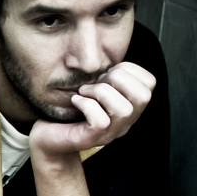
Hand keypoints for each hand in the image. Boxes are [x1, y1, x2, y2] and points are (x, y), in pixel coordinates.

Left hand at [29, 62, 155, 162]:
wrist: (47, 136)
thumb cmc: (69, 108)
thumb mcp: (93, 86)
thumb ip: (108, 74)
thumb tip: (112, 56)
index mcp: (130, 106)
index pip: (150, 83)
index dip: (129, 69)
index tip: (107, 73)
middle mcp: (125, 122)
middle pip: (143, 96)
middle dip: (118, 79)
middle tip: (97, 81)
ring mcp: (110, 133)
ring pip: (123, 109)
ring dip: (101, 92)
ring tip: (84, 91)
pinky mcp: (92, 139)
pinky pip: (100, 120)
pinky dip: (86, 105)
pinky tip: (76, 101)